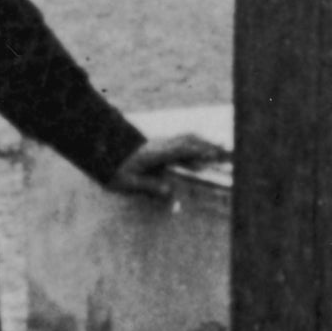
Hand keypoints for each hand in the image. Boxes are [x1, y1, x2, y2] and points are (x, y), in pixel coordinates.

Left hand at [110, 132, 227, 193]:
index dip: (199, 151)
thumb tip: (169, 192)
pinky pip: (183, 141)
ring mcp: (162, 142)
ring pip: (188, 138)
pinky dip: (198, 144)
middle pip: (190, 140)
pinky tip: (206, 150)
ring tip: (224, 148)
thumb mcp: (129, 183)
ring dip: (206, 142)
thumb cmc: (115, 170)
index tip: (215, 154)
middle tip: (229, 151)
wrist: (102, 153)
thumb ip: (149, 186)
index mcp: (156, 153)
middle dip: (210, 145)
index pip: (182, 149)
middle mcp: (161, 144)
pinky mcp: (161, 145)